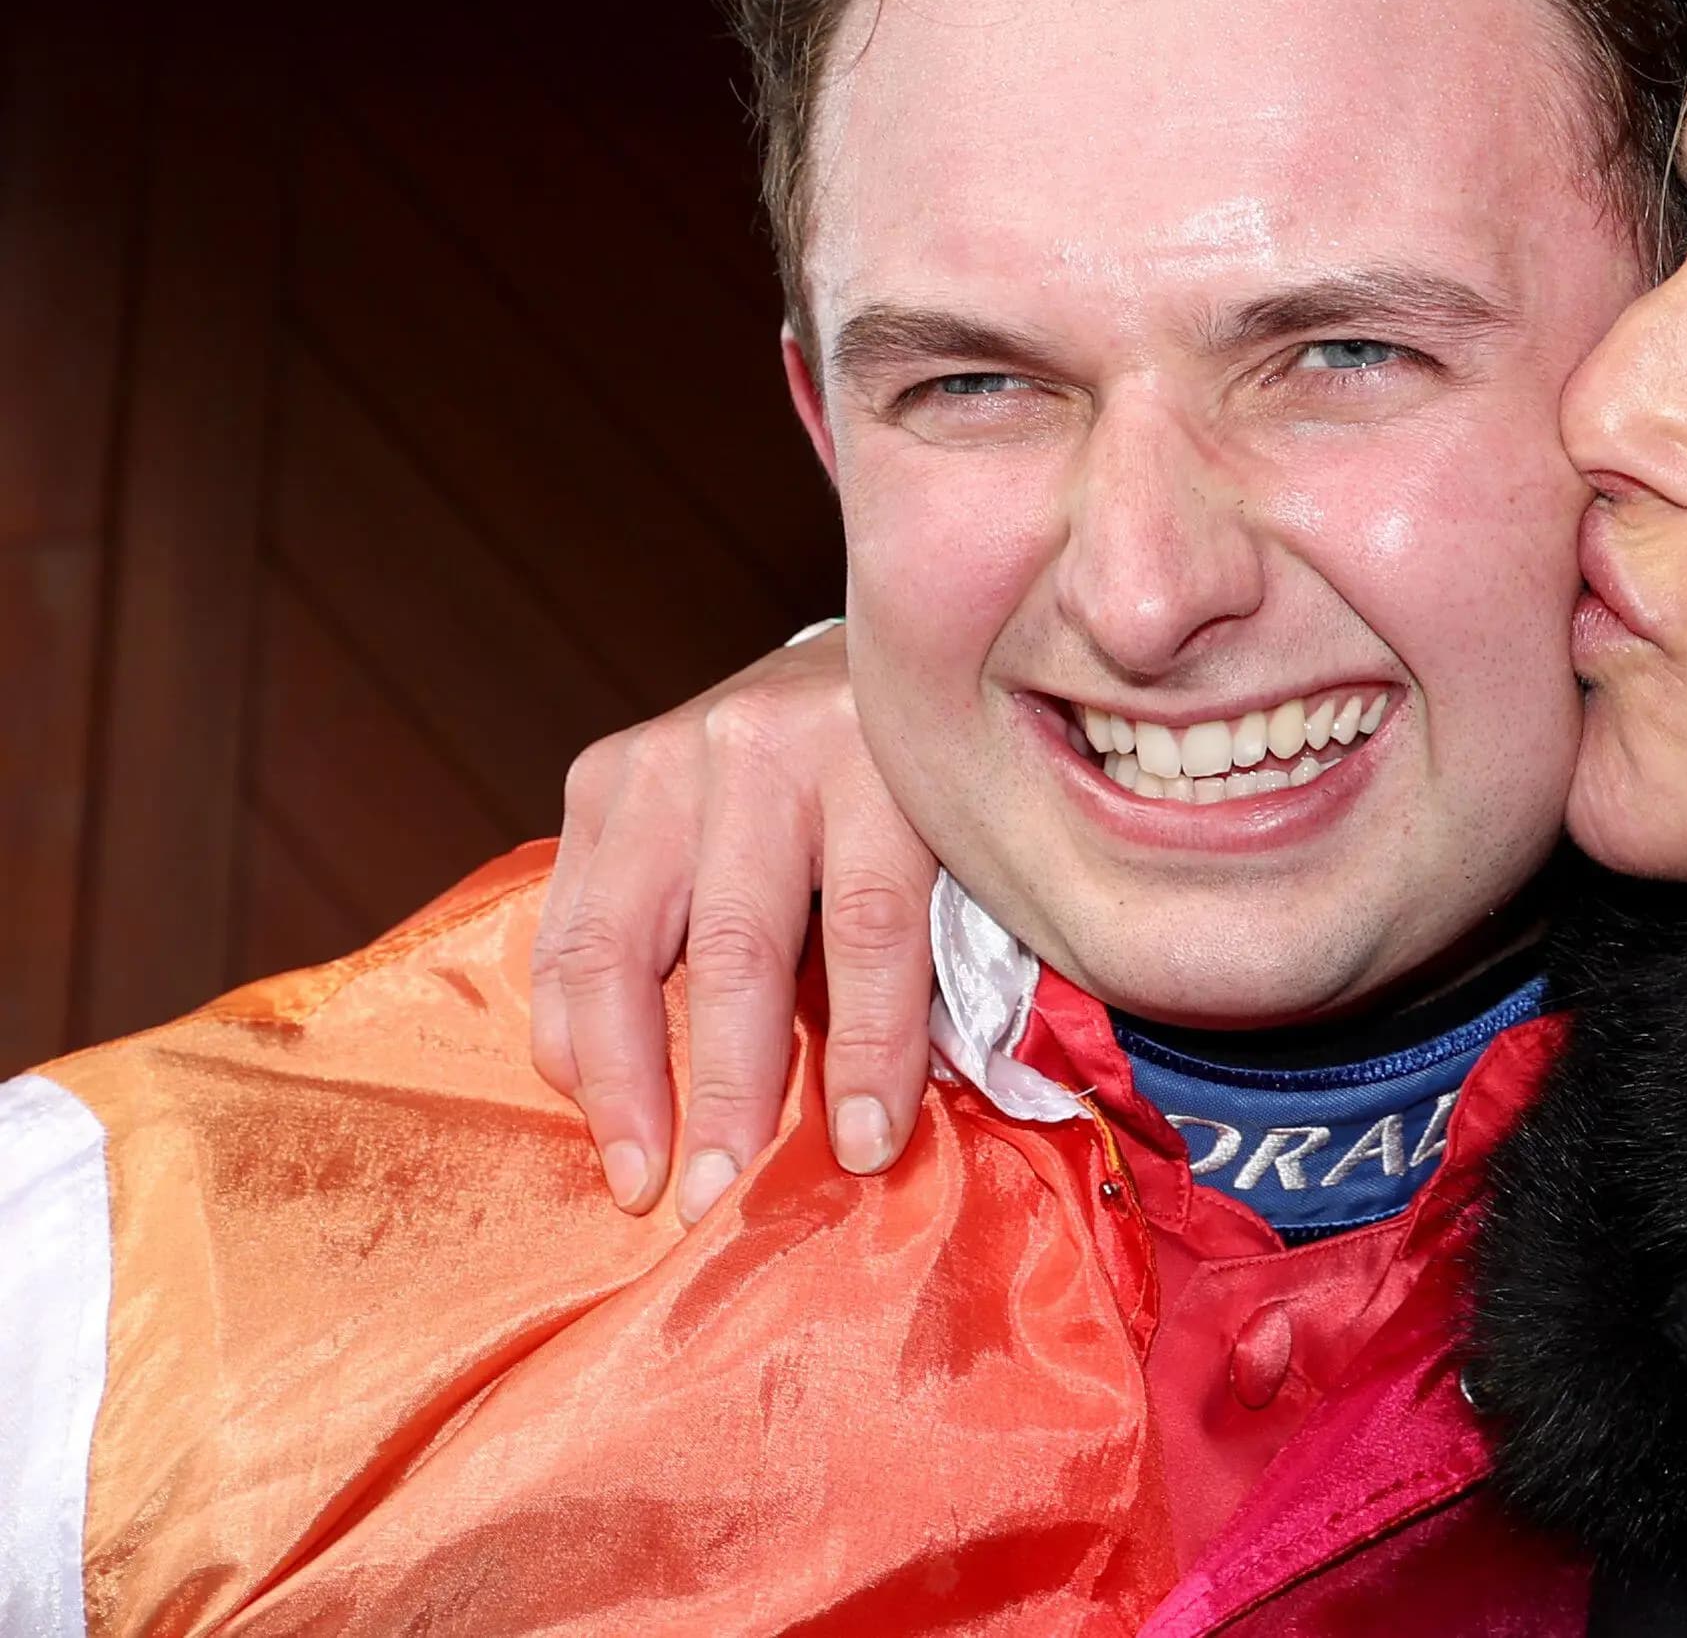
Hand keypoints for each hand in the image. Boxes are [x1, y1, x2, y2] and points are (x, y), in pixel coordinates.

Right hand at [529, 624, 940, 1221]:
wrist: (871, 644)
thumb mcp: (961, 835)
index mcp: (882, 756)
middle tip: (718, 1200)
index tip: (859, 1152)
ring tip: (639, 1176)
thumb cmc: (928, 772)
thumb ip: (942, 946)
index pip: (874, 924)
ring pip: (620, 941)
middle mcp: (766, 744)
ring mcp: (668, 754)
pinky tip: (593, 1102)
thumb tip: (892, 1117)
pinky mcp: (603, 774)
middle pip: (737, 944)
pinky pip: (567, 924)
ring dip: (622, 1078)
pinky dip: (572, 1025)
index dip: (869, 1050)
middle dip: (729, 1089)